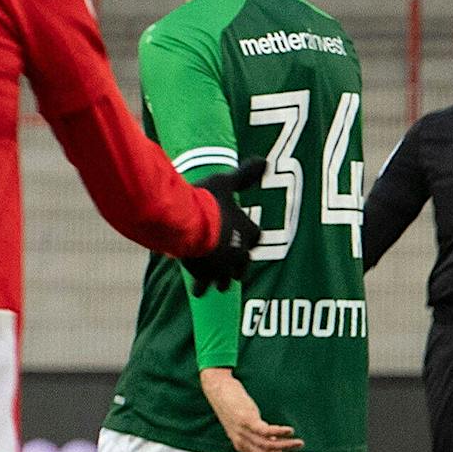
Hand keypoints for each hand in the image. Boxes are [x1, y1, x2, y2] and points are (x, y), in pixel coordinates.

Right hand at [182, 158, 266, 294]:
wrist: (188, 223)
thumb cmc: (207, 200)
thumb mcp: (226, 182)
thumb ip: (244, 175)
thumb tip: (264, 160)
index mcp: (247, 232)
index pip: (255, 237)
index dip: (249, 238)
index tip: (246, 241)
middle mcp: (240, 252)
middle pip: (243, 264)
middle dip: (237, 266)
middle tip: (233, 271)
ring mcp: (223, 267)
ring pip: (226, 279)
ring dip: (222, 280)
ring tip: (218, 284)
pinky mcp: (205, 275)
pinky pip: (205, 285)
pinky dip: (202, 287)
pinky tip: (199, 291)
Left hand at [199, 367, 304, 451]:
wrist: (217, 392)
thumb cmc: (232, 407)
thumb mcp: (244, 427)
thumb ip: (258, 437)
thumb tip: (276, 444)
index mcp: (242, 446)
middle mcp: (242, 442)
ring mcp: (243, 432)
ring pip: (268, 446)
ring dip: (287, 446)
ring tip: (300, 444)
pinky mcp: (246, 419)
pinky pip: (265, 431)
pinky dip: (279, 433)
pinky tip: (290, 431)